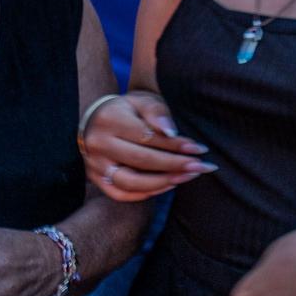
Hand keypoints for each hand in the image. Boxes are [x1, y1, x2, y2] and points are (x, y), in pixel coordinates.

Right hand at [80, 91, 214, 201]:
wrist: (99, 119)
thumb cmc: (129, 109)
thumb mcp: (143, 101)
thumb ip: (157, 113)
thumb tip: (170, 131)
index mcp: (109, 120)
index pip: (146, 137)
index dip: (175, 145)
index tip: (199, 149)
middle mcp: (98, 144)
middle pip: (140, 160)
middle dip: (174, 165)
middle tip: (200, 167)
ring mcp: (94, 163)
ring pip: (129, 182)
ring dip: (162, 183)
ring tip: (186, 177)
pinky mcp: (95, 177)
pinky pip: (120, 193)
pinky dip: (144, 194)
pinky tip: (168, 185)